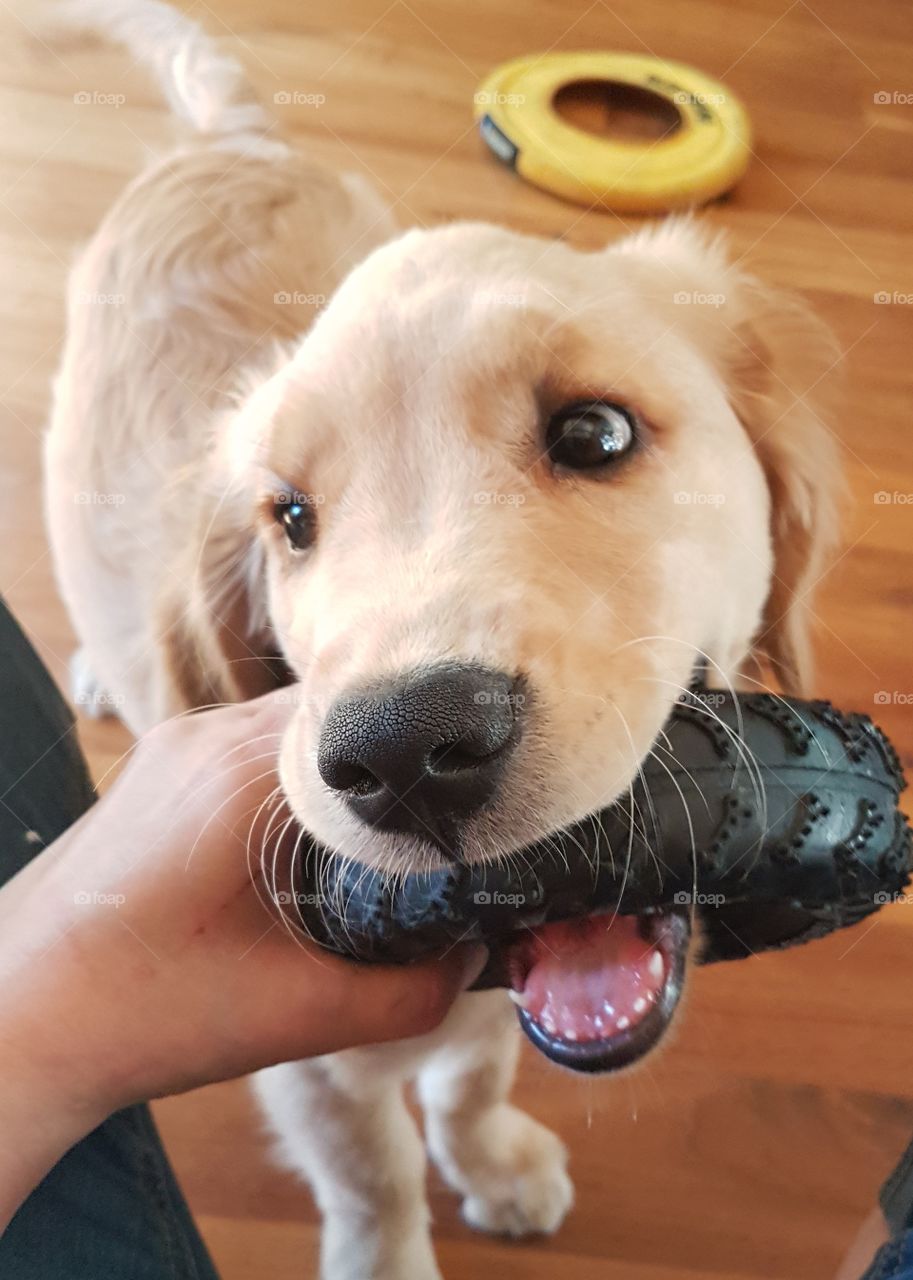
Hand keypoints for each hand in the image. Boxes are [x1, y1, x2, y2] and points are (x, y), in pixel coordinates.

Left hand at [0, 691, 483, 1225]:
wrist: (17, 1019)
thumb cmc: (144, 1012)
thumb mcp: (299, 1016)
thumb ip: (410, 990)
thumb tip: (477, 956)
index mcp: (243, 773)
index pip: (369, 715)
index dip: (426, 749)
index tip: (471, 789)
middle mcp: (207, 735)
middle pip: (334, 716)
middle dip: (387, 764)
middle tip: (437, 816)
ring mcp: (174, 746)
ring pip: (290, 729)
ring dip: (337, 771)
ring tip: (377, 832)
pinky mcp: (156, 769)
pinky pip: (248, 747)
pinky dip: (291, 779)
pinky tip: (306, 839)